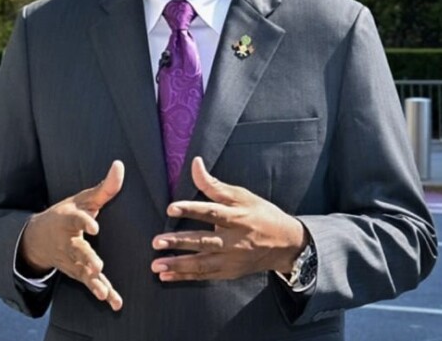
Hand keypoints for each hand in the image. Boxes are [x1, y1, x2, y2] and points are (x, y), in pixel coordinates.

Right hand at [19, 160, 124, 310]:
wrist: (38, 238)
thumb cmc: (67, 214)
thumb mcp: (82, 199)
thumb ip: (104, 187)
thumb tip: (120, 164)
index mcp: (68, 219)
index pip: (75, 219)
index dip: (84, 221)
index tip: (95, 226)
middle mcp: (67, 241)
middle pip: (77, 250)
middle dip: (86, 258)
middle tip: (97, 266)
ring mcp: (70, 259)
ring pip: (81, 271)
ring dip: (93, 282)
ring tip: (103, 291)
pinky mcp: (76, 272)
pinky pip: (89, 283)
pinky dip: (100, 292)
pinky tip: (113, 302)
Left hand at [150, 157, 305, 281]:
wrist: (285, 244)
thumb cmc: (260, 214)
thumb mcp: (242, 196)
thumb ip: (214, 184)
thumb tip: (195, 163)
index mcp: (238, 217)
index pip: (212, 212)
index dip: (192, 209)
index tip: (171, 208)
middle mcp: (234, 240)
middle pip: (204, 241)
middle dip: (179, 242)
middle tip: (156, 241)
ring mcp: (231, 259)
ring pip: (202, 264)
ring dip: (178, 265)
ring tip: (156, 264)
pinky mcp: (229, 272)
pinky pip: (204, 276)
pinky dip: (185, 276)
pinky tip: (166, 275)